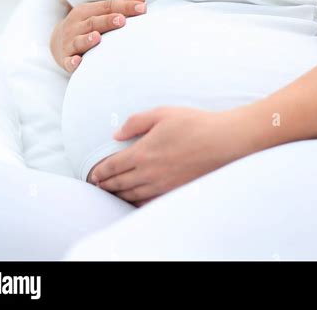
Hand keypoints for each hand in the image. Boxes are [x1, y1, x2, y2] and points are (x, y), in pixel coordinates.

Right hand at [51, 0, 146, 72]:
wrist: (57, 42)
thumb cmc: (86, 25)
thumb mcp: (98, 12)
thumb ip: (120, 7)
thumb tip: (141, 0)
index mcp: (86, 11)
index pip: (107, 6)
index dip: (124, 6)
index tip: (142, 8)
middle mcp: (77, 25)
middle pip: (93, 22)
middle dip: (107, 21)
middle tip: (121, 20)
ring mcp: (70, 42)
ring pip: (79, 40)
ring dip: (88, 39)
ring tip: (98, 38)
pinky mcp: (66, 58)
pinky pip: (68, 61)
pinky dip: (73, 62)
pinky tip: (78, 61)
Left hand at [89, 105, 245, 205]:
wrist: (223, 142)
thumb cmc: (194, 124)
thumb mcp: (162, 113)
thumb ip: (136, 122)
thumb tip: (116, 134)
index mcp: (143, 152)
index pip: (113, 166)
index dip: (100, 171)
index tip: (94, 174)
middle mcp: (149, 173)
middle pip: (120, 184)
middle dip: (106, 184)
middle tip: (98, 185)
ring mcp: (162, 185)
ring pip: (132, 195)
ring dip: (118, 194)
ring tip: (111, 192)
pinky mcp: (175, 191)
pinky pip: (149, 202)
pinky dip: (136, 203)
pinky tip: (134, 200)